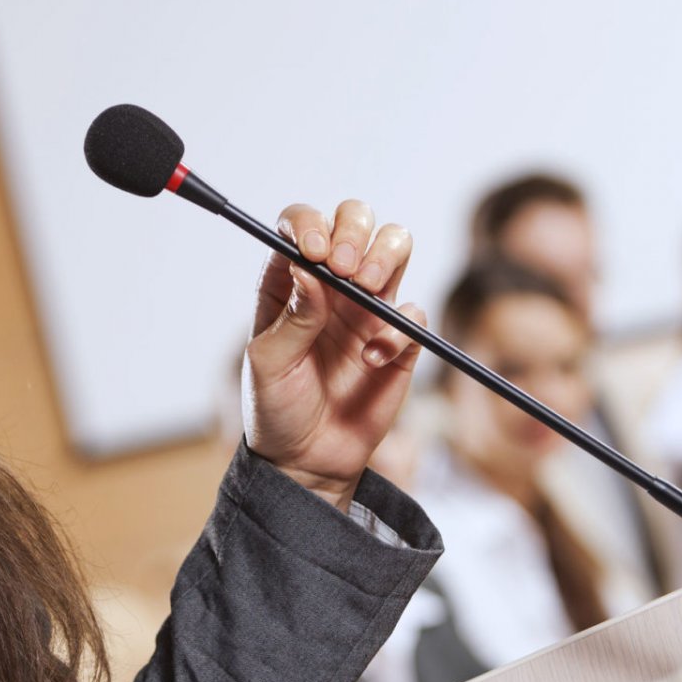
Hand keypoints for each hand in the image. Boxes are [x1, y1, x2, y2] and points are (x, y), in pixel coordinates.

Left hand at [242, 199, 425, 510]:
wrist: (307, 460)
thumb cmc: (276, 408)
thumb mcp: (268, 363)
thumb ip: (291, 316)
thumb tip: (308, 269)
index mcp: (289, 281)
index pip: (301, 224)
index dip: (310, 225)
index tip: (315, 252)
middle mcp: (330, 284)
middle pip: (354, 220)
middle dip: (354, 231)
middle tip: (345, 270)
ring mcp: (367, 307)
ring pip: (394, 246)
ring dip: (386, 255)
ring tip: (367, 289)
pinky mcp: (399, 340)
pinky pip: (414, 312)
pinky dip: (399, 329)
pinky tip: (372, 359)